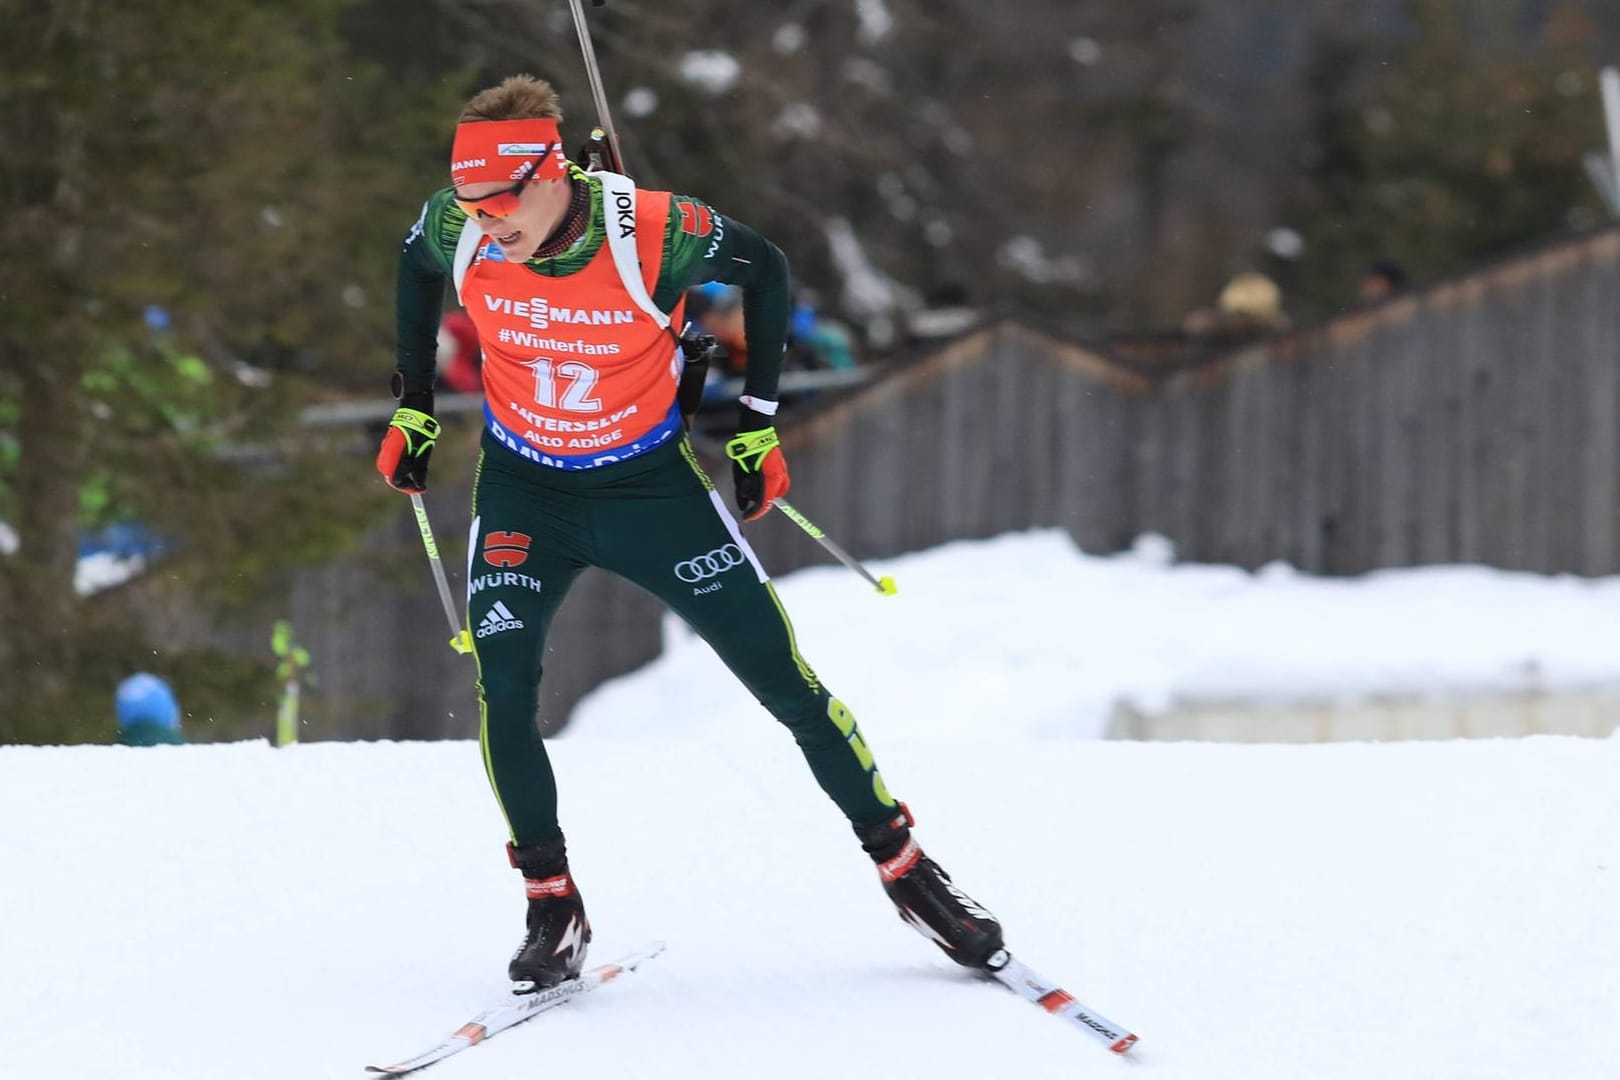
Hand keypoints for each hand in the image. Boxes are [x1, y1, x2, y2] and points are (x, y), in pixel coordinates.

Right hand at [375, 389, 438, 492]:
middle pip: (391, 476)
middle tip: (417, 482)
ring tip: (416, 468)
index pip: (396, 480)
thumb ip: (420, 470)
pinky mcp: (388, 445)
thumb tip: (420, 486)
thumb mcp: (424, 452)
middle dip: (403, 482)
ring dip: (402, 473)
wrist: (414, 411)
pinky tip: (411, 458)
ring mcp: (386, 448)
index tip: (419, 490)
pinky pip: (391, 460)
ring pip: (390, 469)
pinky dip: (400, 464)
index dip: (407, 488)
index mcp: (396, 455)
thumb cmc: (421, 430)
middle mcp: (387, 453)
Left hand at [725, 405, 788, 520]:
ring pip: (774, 491)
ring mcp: (783, 472)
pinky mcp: (782, 467)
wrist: (757, 431)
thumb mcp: (739, 472)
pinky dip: (766, 484)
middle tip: (745, 486)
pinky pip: (776, 483)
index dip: (754, 513)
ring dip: (761, 490)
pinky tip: (756, 474)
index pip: (764, 503)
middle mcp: (780, 478)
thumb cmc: (745, 450)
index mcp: (770, 479)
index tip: (745, 517)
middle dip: (757, 498)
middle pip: (769, 498)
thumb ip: (742, 490)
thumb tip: (743, 506)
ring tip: (749, 475)